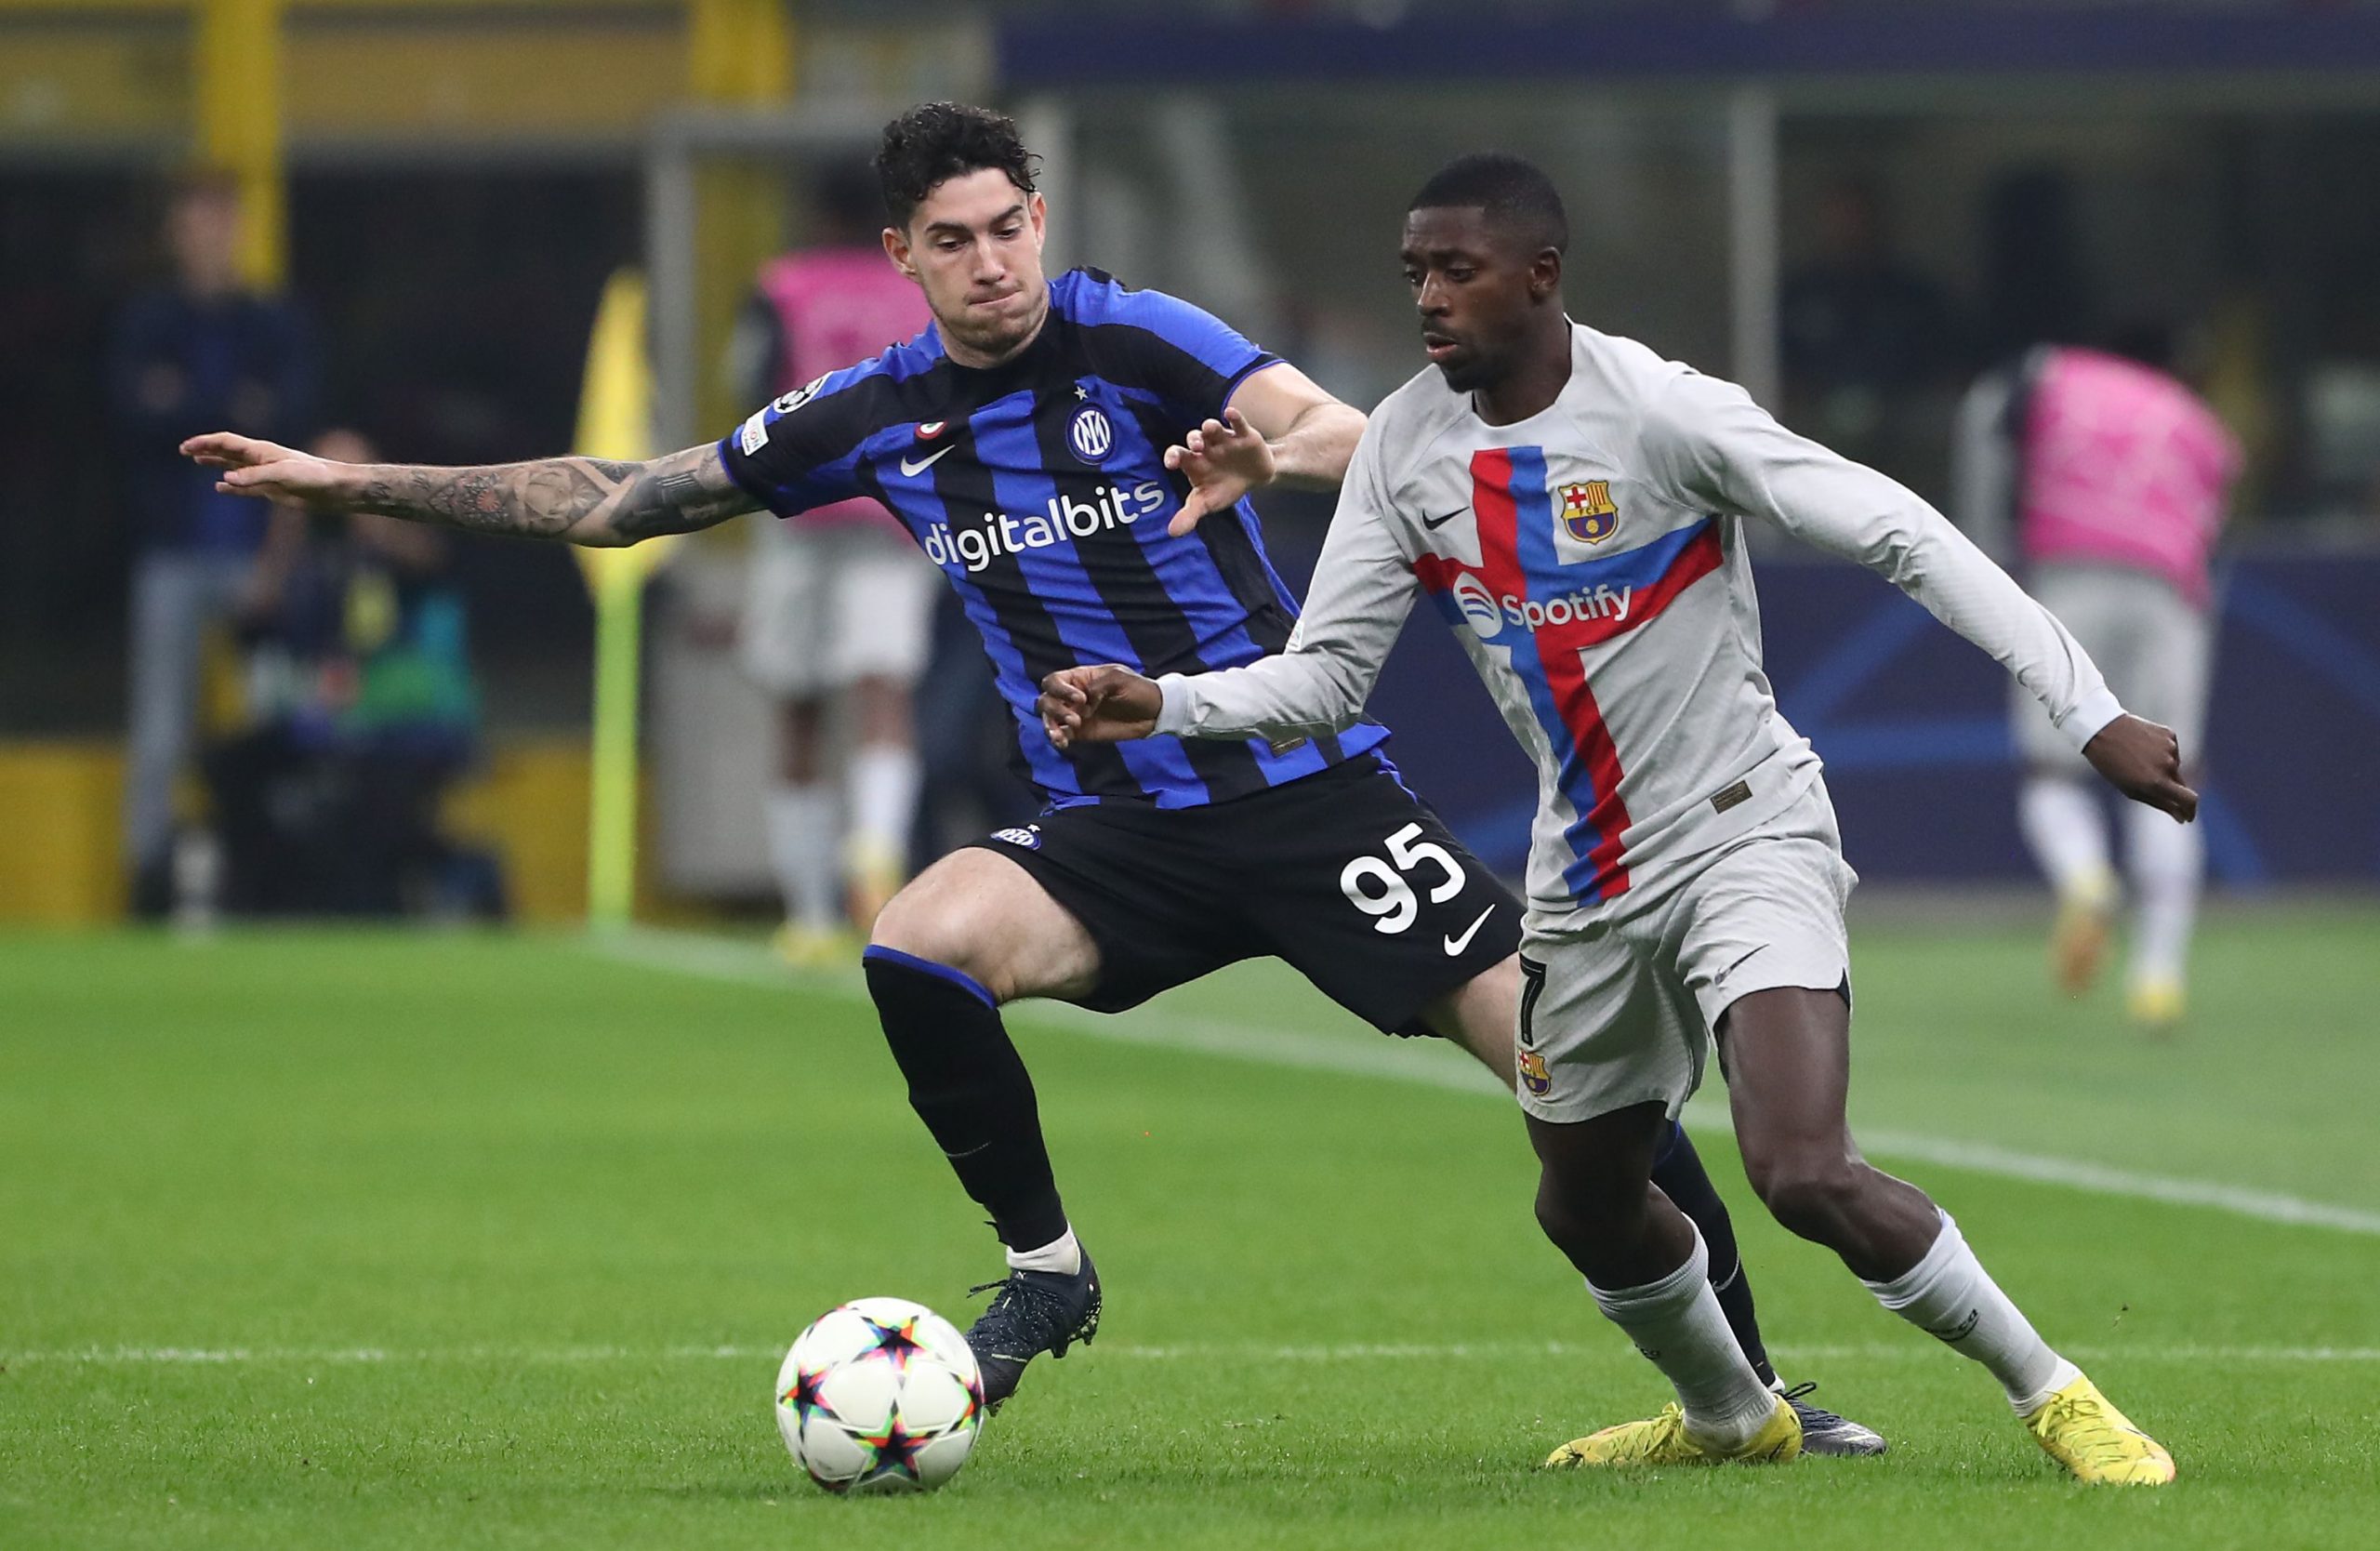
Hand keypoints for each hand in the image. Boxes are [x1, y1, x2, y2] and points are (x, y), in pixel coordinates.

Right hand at [182, 432, 352, 510]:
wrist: (335, 490)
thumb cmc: (313, 477)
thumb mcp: (283, 475)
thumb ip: (254, 476)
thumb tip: (224, 479)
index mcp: (261, 451)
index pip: (227, 442)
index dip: (205, 443)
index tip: (187, 447)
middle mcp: (261, 460)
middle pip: (227, 451)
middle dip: (205, 449)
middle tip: (184, 450)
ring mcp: (266, 474)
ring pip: (234, 467)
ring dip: (215, 463)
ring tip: (197, 461)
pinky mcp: (273, 490)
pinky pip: (245, 487)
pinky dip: (232, 486)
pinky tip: (220, 487)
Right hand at [1039, 664, 1162, 747]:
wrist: (1154, 713)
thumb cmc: (1138, 689)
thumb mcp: (1120, 679)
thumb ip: (1098, 687)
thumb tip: (1082, 703)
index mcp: (1080, 678)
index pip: (1054, 681)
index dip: (1060, 689)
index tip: (1081, 698)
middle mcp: (1072, 696)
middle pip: (1046, 699)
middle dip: (1055, 709)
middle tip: (1077, 719)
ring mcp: (1075, 715)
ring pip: (1049, 717)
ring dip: (1051, 725)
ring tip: (1061, 736)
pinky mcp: (1080, 733)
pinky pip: (1060, 735)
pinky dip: (1056, 739)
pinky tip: (1062, 743)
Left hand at [1161, 407, 1273, 536]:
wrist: (1256, 477)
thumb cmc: (1225, 487)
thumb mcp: (1208, 502)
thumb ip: (1190, 515)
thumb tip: (1171, 533)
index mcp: (1194, 461)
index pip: (1178, 454)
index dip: (1173, 456)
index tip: (1172, 463)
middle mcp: (1206, 447)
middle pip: (1194, 438)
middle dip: (1193, 440)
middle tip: (1195, 446)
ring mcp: (1224, 439)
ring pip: (1213, 428)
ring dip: (1210, 427)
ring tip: (1210, 430)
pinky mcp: (1244, 435)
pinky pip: (1238, 423)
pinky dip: (1234, 417)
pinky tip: (1230, 414)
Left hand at [2082, 714, 2197, 821]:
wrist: (2101, 730)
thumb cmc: (2112, 764)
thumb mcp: (2131, 790)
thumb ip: (2160, 804)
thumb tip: (2181, 818)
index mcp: (2157, 782)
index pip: (2189, 800)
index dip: (2191, 810)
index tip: (2187, 816)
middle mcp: (2168, 765)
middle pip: (2181, 783)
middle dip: (2170, 788)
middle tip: (2149, 782)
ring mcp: (2171, 748)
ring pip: (2174, 765)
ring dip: (2162, 767)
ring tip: (2137, 760)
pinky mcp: (2170, 734)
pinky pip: (2171, 749)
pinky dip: (2161, 752)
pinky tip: (2142, 747)